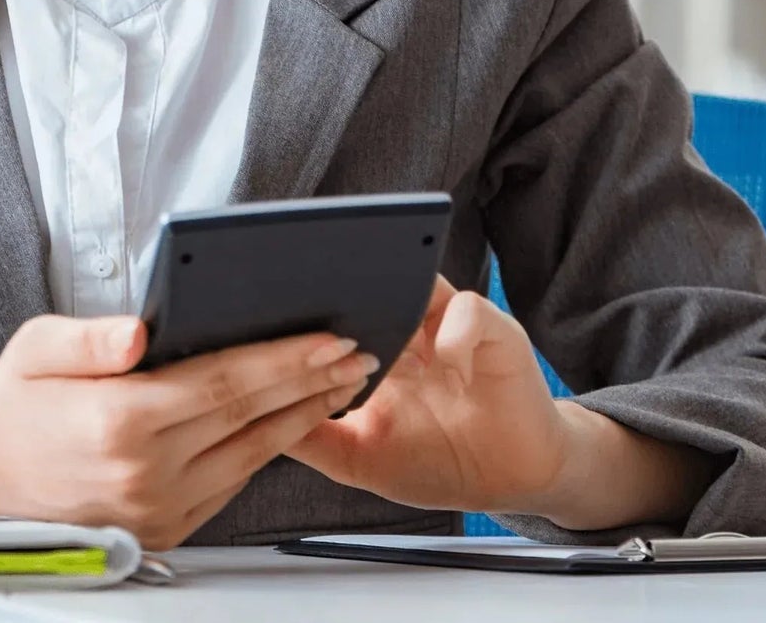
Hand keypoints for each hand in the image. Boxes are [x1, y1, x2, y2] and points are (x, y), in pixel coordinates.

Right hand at [0, 314, 378, 548]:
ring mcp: (153, 509)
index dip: (284, 359)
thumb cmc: (17, 396)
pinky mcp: (161, 528)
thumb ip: (91, 337)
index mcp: (117, 421)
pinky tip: (294, 420)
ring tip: (342, 383)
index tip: (329, 338)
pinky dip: (269, 449)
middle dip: (311, 382)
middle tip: (358, 354)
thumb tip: (137, 332)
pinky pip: (231, 484)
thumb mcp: (39, 345)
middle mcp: (141, 473)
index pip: (223, 382)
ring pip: (249, 456)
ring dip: (303, 417)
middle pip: (248, 418)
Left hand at [285, 276, 574, 515]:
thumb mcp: (360, 456)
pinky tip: (449, 371)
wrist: (509, 477)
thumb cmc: (438, 462)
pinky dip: (453, 336)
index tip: (282, 326)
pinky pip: (467, 311)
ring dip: (399, 310)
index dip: (313, 318)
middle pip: (374, 289)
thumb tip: (255, 420)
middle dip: (348, 302)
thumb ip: (314, 436)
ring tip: (388, 342)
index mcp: (378, 350)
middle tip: (322, 316)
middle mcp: (412, 328)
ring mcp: (451, 324)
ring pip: (418, 287)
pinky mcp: (494, 329)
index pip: (339, 313)